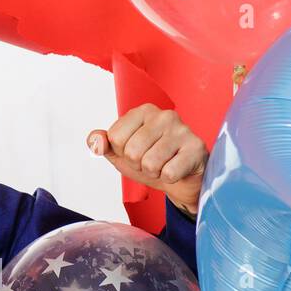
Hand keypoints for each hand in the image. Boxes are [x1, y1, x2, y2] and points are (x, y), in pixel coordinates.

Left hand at [87, 104, 207, 215]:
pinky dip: (169, 178)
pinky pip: (169, 173)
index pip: (114, 138)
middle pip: (131, 152)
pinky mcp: (196, 148)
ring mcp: (182, 130)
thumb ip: (104, 145)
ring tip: (164, 165)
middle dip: (138, 165)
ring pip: (150, 164)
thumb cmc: (152, 161)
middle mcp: (164, 115)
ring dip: (154, 173)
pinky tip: (177, 169)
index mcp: (143, 111)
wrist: (182, 178)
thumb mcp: (122, 154)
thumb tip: (94, 140)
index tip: (137, 152)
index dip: (122, 153)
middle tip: (151, 162)